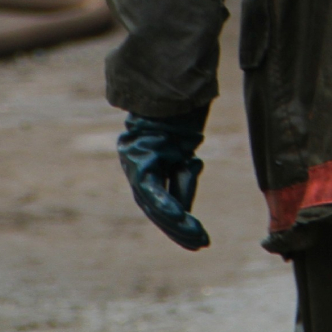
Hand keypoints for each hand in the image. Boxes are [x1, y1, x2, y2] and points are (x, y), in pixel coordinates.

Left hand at [117, 107, 210, 249]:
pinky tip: (179, 218)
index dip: (176, 222)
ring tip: (196, 236)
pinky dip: (165, 204)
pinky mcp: (136, 158)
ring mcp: (132, 162)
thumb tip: (183, 212)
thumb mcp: (183, 156)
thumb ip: (181, 181)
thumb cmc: (178, 117)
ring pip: (151, 204)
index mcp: (143, 165)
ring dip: (174, 222)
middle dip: (177, 228)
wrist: (171, 88)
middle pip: (153, 208)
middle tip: (199, 243)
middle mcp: (134, 166)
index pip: (158, 202)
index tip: (196, 238)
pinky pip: (150, 189)